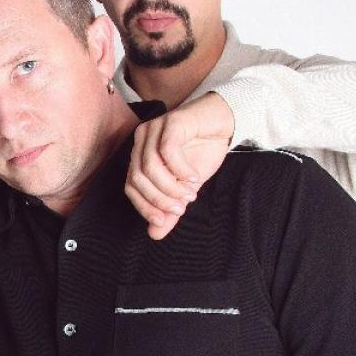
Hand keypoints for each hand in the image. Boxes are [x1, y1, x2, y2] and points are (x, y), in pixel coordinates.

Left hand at [125, 91, 233, 239]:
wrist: (225, 123)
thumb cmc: (203, 151)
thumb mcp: (186, 187)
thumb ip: (170, 209)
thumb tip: (154, 234)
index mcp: (139, 155)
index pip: (130, 186)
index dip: (144, 206)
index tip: (162, 221)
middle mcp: (142, 141)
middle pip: (137, 178)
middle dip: (159, 198)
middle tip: (181, 209)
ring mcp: (154, 129)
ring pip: (151, 166)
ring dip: (171, 186)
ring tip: (190, 194)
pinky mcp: (171, 121)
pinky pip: (168, 150)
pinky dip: (180, 168)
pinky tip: (194, 177)